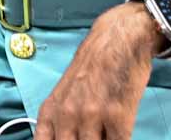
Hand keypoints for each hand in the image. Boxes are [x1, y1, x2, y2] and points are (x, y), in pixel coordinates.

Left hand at [35, 4, 162, 139]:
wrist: (117, 40)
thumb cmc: (92, 68)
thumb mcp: (65, 93)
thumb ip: (59, 122)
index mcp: (51, 111)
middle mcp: (67, 115)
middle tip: (89, 138)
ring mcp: (91, 116)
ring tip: (105, 134)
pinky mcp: (118, 117)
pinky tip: (119, 135)